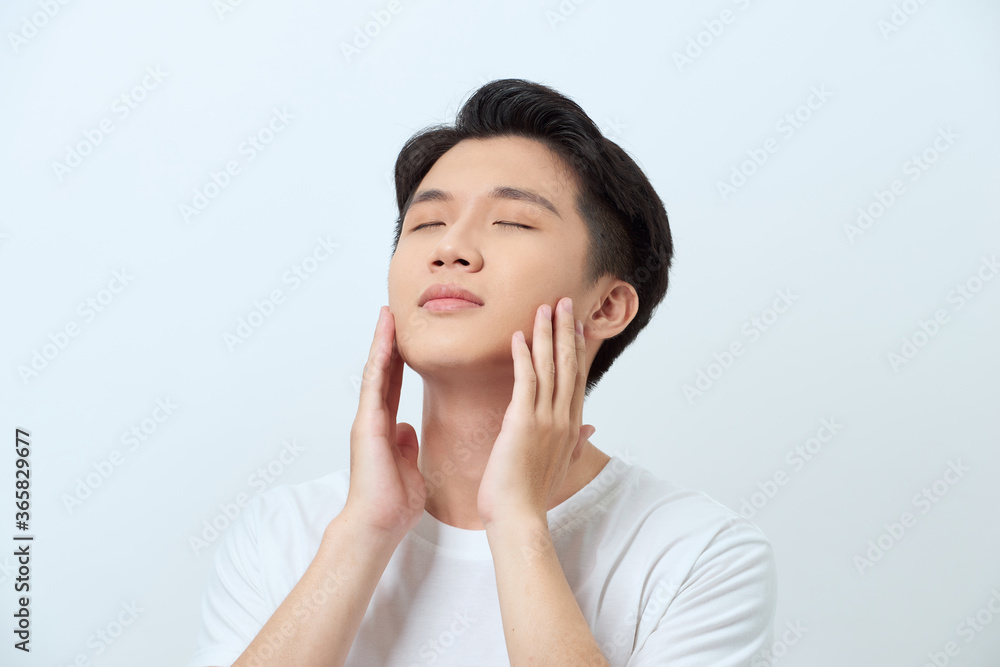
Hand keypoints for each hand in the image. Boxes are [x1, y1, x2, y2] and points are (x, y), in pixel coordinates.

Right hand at [342, 306, 425, 539]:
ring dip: (382, 343)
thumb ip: (406, 445)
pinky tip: (385, 340)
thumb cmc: (393, 503)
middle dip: (388, 342)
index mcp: (385, 428)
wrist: (379, 523)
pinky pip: (374, 386)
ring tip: (387, 315)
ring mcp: (368, 420)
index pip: (393, 384)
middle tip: (393, 313)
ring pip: (375, 372)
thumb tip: (408, 428)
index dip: (398, 360)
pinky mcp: (367, 425)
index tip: (403, 336)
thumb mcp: (408, 466)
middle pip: (382, 372)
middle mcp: (374, 419)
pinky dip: (379, 361)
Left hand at [477, 297, 595, 526]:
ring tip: (544, 308)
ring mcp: (545, 420)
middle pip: (568, 365)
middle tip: (564, 301)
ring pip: (549, 368)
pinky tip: (519, 337)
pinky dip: (524, 357)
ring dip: (547, 335)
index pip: (576, 378)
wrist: (519, 516)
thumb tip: (591, 427)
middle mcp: (563, 419)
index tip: (575, 324)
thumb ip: (577, 442)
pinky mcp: (523, 422)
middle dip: (566, 330)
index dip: (576, 348)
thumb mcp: (561, 464)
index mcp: (571, 427)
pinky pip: (525, 382)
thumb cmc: (532, 494)